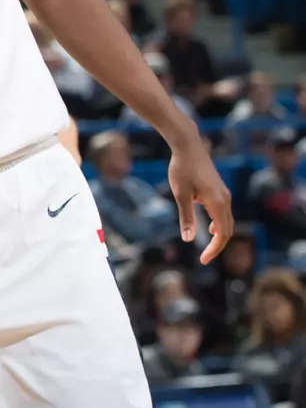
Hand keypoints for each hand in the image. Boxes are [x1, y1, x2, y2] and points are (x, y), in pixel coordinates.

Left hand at [166, 136, 233, 263]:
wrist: (188, 146)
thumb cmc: (182, 169)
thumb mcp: (180, 194)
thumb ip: (186, 217)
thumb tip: (189, 239)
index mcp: (218, 202)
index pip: (222, 234)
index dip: (214, 249)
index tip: (203, 260)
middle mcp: (226, 199)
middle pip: (228, 230)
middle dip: (217, 246)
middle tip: (204, 259)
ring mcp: (224, 194)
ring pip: (227, 222)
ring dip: (219, 236)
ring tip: (207, 249)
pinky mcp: (220, 191)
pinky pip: (224, 213)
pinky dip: (219, 225)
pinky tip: (210, 229)